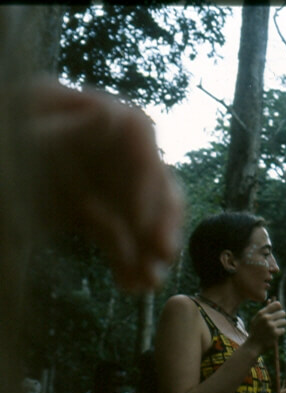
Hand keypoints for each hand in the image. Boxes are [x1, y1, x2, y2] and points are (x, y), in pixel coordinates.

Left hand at [23, 78, 183, 291]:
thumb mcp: (13, 155)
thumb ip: (56, 135)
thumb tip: (116, 116)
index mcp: (60, 108)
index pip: (132, 130)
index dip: (149, 173)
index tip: (147, 221)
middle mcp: (83, 137)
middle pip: (145, 170)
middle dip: (158, 218)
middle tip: (162, 256)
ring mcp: (84, 174)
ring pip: (139, 207)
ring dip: (149, 246)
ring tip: (148, 283)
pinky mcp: (81, 208)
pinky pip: (118, 231)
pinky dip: (129, 257)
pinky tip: (132, 283)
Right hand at [246, 300, 285, 349]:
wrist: (253, 344)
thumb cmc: (256, 330)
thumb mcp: (256, 319)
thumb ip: (264, 310)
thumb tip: (271, 300)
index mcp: (262, 313)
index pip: (277, 304)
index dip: (279, 308)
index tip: (278, 311)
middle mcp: (266, 318)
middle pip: (283, 313)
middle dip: (282, 317)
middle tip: (278, 321)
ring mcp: (271, 326)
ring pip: (284, 321)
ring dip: (281, 325)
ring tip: (276, 328)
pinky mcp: (275, 333)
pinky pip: (283, 329)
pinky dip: (280, 332)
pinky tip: (274, 334)